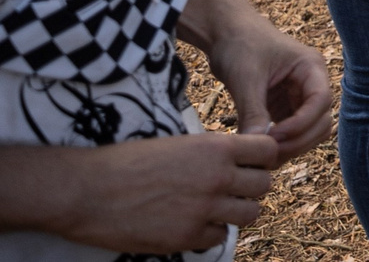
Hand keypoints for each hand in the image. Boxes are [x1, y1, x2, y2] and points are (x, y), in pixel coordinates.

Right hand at [0, 131, 279, 250]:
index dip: (261, 158)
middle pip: (263, 185)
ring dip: (235, 212)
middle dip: (250, 187)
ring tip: (213, 208)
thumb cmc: (127, 162)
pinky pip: (218, 238)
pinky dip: (209, 233)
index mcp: (215, 149)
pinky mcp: (186, 237)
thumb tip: (238, 161)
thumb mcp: (178, 144)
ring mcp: (204, 210)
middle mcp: (217, 178)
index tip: (248, 164)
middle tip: (230, 189)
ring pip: (249, 214)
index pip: (268, 151)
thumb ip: (211, 153)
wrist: (87, 191)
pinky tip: (190, 225)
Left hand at [202, 14, 331, 159]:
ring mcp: (300, 97)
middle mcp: (312, 84)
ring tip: (262, 155)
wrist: (226, 34)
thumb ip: (253, 112)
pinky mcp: (285, 108)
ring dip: (292, 147)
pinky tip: (259, 149)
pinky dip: (281, 145)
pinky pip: (293, 133)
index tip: (273, 136)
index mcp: (311, 67)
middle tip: (266, 154)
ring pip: (311, 131)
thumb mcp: (245, 78)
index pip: (321, 101)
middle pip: (322, 121)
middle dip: (298, 140)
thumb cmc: (239, 45)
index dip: (301, 123)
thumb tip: (257, 144)